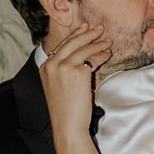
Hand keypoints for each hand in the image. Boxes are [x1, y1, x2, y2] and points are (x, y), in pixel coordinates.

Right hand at [38, 22, 112, 139]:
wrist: (67, 125)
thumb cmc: (66, 110)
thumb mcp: (59, 86)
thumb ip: (64, 70)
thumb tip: (83, 58)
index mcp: (45, 67)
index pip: (62, 46)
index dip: (75, 36)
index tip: (83, 28)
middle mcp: (52, 64)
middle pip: (72, 42)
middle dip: (87, 33)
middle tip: (99, 28)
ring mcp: (64, 67)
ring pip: (83, 49)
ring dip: (98, 43)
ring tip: (108, 41)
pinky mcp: (77, 72)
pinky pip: (92, 59)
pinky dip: (102, 55)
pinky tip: (108, 54)